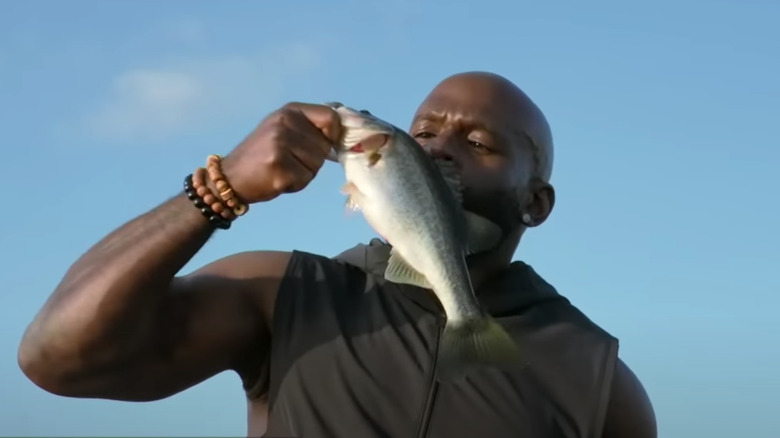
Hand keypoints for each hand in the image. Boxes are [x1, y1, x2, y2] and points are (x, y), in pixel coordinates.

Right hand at [219, 102, 342, 203]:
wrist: (231, 177)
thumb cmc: (263, 155)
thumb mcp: (285, 129)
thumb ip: (312, 126)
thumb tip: (349, 126)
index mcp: (289, 110)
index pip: (331, 117)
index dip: (334, 135)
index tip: (323, 145)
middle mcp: (284, 122)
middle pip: (325, 146)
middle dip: (313, 160)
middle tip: (289, 160)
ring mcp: (280, 144)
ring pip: (317, 164)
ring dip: (304, 173)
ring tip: (282, 169)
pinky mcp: (278, 167)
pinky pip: (305, 179)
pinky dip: (295, 184)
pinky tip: (277, 179)